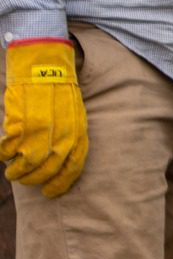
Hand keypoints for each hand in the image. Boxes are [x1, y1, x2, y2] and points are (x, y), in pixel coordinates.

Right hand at [2, 38, 87, 197]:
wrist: (44, 66)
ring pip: (26, 163)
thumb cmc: (59, 92)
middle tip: (25, 179)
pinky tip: (3, 153)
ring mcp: (39, 130)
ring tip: (12, 171)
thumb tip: (60, 163)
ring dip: (17, 171)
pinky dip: (3, 154)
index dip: (60, 183)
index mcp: (78, 133)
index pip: (72, 168)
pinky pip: (8, 148)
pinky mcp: (19, 123)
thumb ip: (70, 138)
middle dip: (34, 179)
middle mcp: (60, 134)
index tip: (50, 192)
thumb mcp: (76, 115)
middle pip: (46, 169)